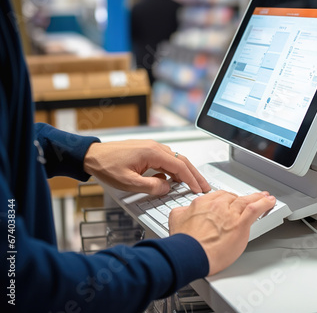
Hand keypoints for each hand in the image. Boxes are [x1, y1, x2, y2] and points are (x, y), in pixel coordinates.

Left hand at [83, 140, 210, 194]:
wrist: (91, 155)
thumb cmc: (106, 166)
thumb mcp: (128, 182)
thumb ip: (151, 186)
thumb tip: (167, 187)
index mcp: (153, 153)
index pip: (180, 166)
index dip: (191, 179)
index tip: (198, 189)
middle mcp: (155, 147)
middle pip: (182, 160)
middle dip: (195, 175)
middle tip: (204, 186)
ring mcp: (152, 147)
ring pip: (176, 159)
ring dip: (186, 172)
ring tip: (193, 184)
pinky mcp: (147, 150)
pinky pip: (167, 159)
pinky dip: (175, 169)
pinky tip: (174, 179)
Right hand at [169, 190, 275, 274]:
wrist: (189, 254)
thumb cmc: (184, 242)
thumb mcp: (176, 219)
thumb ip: (182, 212)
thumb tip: (182, 211)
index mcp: (203, 203)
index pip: (219, 195)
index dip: (227, 199)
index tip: (230, 201)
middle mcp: (218, 206)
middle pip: (234, 198)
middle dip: (241, 199)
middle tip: (248, 200)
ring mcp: (230, 214)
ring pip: (246, 201)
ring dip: (257, 198)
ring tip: (264, 197)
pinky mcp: (240, 224)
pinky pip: (255, 209)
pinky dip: (264, 204)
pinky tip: (269, 202)